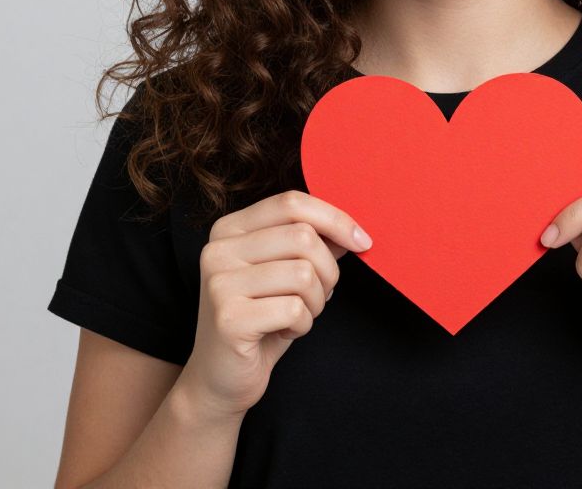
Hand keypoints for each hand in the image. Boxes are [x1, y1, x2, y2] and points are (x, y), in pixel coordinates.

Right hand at [178, 189, 372, 420]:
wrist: (219, 379)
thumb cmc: (260, 320)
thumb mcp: (285, 272)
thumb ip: (312, 243)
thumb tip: (351, 229)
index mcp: (230, 228)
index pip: (291, 202)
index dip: (334, 218)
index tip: (362, 241)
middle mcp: (219, 250)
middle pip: (303, 236)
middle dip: (329, 270)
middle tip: (322, 294)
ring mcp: (220, 283)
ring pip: (303, 273)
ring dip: (316, 301)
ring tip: (299, 314)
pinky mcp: (229, 318)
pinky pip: (295, 309)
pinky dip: (303, 324)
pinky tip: (285, 332)